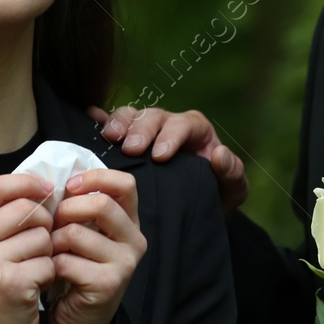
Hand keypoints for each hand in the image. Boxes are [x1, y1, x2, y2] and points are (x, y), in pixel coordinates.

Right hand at [0, 173, 54, 323]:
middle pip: (26, 209)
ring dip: (46, 251)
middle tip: (36, 243)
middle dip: (42, 223)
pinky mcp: (14, 283)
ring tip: (30, 268)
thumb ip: (0, 215)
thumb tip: (41, 186)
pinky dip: (48, 274)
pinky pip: (48, 262)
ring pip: (42, 236)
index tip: (46, 188)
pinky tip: (34, 285)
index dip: (26, 182)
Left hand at [47, 168, 146, 323]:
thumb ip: (77, 207)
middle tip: (52, 226)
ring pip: (77, 233)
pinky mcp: (109, 284)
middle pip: (101, 204)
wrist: (78, 322)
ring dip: (53, 242)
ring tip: (49, 253)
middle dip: (66, 210)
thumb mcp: (81, 233)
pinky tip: (51, 274)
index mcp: (129, 221)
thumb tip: (53, 178)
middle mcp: (134, 240)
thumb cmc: (74, 271)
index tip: (68, 188)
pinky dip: (51, 265)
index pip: (124, 183)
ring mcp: (125, 263)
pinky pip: (68, 261)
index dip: (94, 178)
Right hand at [87, 104, 248, 212]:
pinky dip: (101, 120)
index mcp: (195, 130)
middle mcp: (168, 125)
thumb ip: (232, 173)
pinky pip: (112, 124)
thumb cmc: (215, 195)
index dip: (171, 136)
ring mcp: (145, 130)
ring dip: (119, 124)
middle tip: (130, 148)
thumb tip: (219, 155)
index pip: (183, 124)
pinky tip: (90, 120)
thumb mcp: (233, 189)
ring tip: (109, 138)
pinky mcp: (126, 140)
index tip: (160, 155)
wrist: (193, 207)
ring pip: (131, 115)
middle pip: (153, 116)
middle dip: (141, 130)